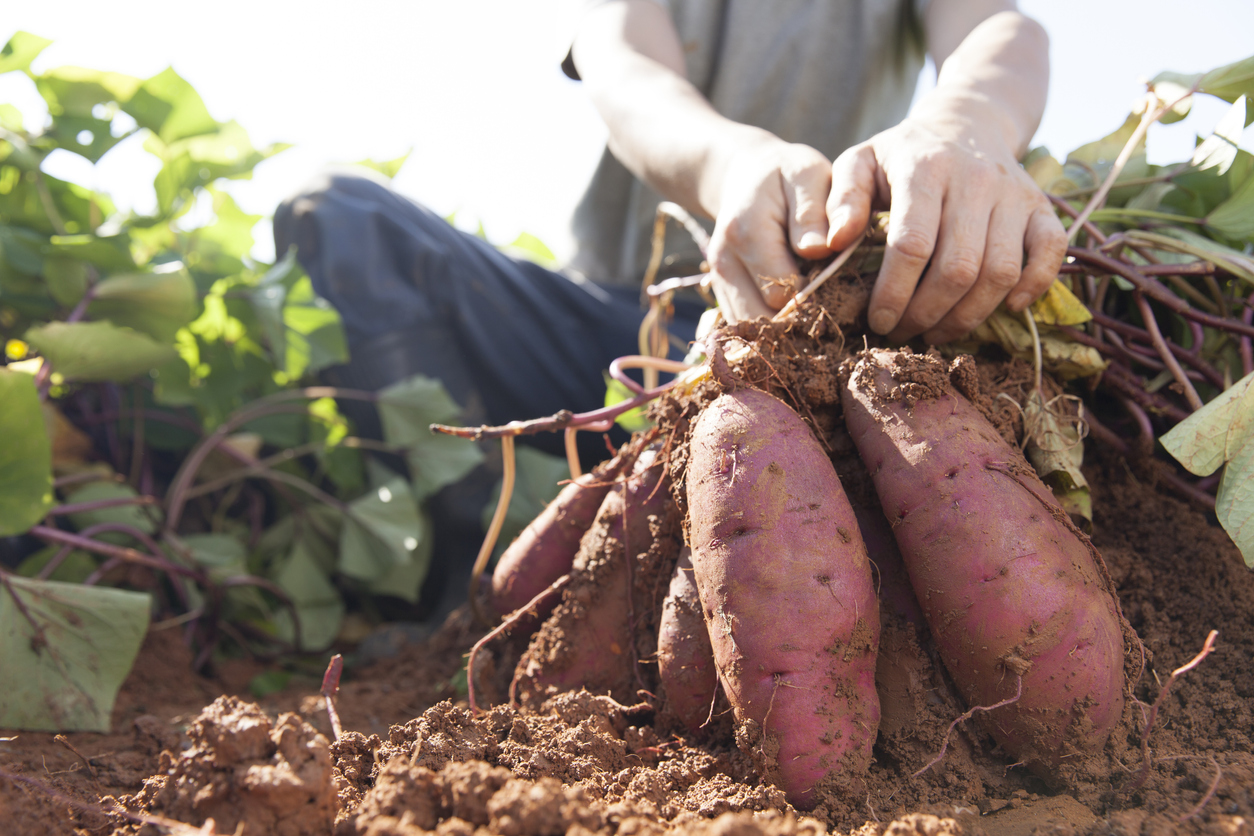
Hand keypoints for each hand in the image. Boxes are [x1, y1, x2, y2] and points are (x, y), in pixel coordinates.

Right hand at [705, 139, 834, 322]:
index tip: (844, 287)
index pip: (783, 290)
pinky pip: (748, 327)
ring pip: (753, 332)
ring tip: (818, 313)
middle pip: (765, 319)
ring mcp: (719, 282)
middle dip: (802, 321)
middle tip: (837, 307)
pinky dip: (774, 330)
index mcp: (746, 233)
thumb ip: (813, 211)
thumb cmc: (787, 174)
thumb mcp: (807, 175)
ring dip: (787, 331)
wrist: (747, 176)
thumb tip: (820, 249)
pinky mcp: (722, 294)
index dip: (818, 296)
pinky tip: (799, 314)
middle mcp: (724, 263)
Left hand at [825, 112, 1066, 343]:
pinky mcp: (1041, 207)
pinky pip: (1052, 253)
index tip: (878, 321)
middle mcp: (976, 180)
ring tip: (937, 331)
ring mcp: (1014, 194)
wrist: (966, 124)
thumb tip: (832, 243)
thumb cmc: (902, 156)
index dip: (894, 293)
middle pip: (958, 268)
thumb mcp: (860, 162)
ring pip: (1000, 271)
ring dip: (968, 315)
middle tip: (903, 333)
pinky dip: (1034, 286)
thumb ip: (841, 199)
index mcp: (925, 169)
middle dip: (926, 313)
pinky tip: (1007, 308)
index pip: (912, 245)